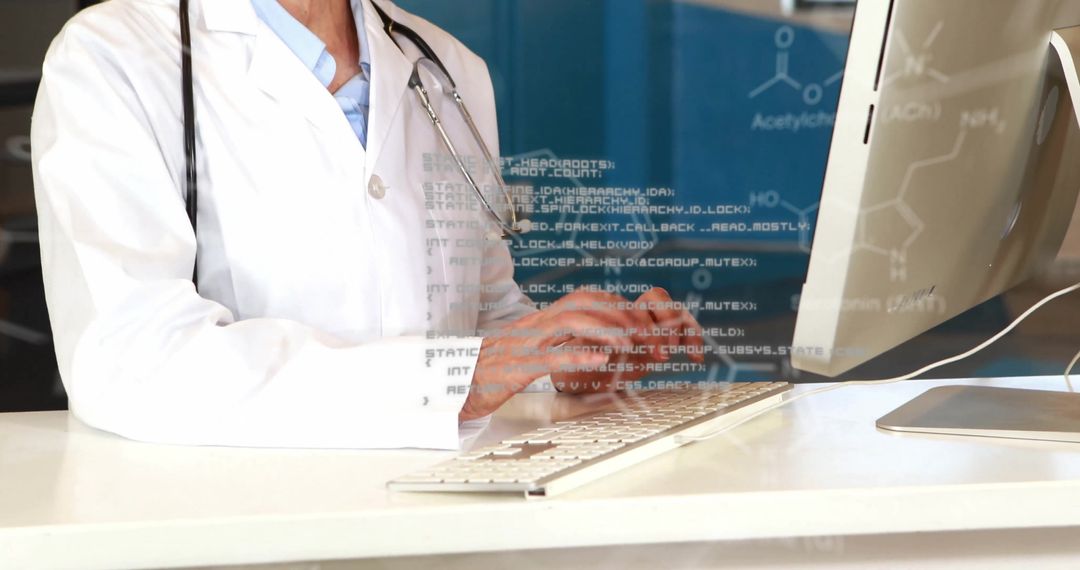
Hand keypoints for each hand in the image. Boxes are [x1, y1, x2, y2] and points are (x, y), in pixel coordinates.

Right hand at [459, 288, 704, 420]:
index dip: (618, 304)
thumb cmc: (492, 371)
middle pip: (584, 304)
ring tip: (634, 343)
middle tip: (651, 334)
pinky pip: (551, 357)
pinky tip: (603, 359)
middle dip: (622, 314)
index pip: (586, 299)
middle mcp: (535, 325)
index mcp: (541, 321)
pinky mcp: (516, 367)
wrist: (452, 383)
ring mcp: (525, 344)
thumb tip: (594, 345)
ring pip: (571, 322)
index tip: (644, 320)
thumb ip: (557, 343)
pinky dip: (579, 355)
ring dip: (607, 329)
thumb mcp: (531, 352)